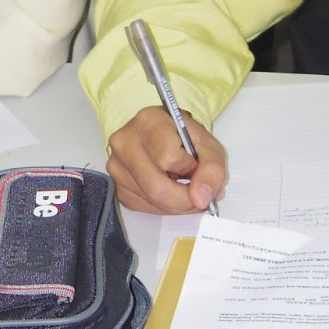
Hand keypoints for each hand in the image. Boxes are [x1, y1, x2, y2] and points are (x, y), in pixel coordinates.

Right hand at [104, 107, 226, 213]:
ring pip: (151, 200)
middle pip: (156, 187)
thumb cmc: (185, 139)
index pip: (169, 158)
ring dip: (177, 204)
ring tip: (185, 189)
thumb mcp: (208, 146)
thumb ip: (212, 169)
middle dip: (185, 200)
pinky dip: (164, 207)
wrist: (164, 137)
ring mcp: (116, 165)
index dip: (190, 170)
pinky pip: (145, 207)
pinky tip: (170, 192)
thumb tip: (202, 198)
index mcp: (148, 121)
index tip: (196, 166)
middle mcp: (125, 142)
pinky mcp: (116, 186)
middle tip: (200, 196)